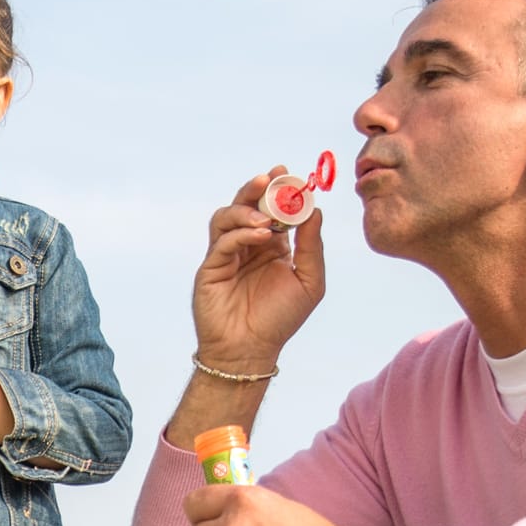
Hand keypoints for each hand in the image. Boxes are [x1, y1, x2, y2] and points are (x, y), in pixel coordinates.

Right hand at [193, 168, 329, 372]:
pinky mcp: (211, 267)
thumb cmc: (279, 320)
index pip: (275, 211)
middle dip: (258, 189)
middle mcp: (248, 246)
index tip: (291, 175)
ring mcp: (227, 255)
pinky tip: (259, 236)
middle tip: (272, 177)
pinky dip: (240, 233)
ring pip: (227, 217)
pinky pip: (222, 241)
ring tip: (264, 218)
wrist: (250, 350)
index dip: (281, 191)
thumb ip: (311, 247)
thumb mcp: (309, 282)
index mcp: (272, 247)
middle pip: (247, 205)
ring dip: (245, 209)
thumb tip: (314, 210)